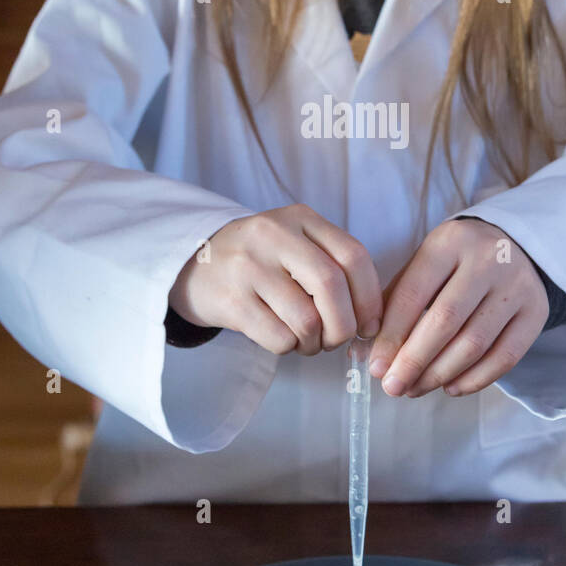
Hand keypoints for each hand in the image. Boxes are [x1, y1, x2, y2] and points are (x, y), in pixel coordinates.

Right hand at [168, 204, 382, 356]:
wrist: (195, 265)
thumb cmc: (260, 261)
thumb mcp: (295, 243)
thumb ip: (332, 265)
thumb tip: (371, 320)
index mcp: (300, 218)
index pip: (353, 256)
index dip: (370, 297)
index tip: (370, 324)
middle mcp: (274, 235)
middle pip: (332, 286)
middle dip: (344, 325)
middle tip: (338, 339)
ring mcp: (249, 266)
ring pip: (306, 319)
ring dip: (316, 343)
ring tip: (308, 340)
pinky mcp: (231, 300)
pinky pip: (279, 338)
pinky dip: (290, 348)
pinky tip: (283, 338)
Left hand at [369, 217, 547, 396]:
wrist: (514, 246)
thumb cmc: (457, 262)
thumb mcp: (425, 265)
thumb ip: (395, 303)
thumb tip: (367, 354)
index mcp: (450, 242)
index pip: (414, 293)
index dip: (392, 335)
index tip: (376, 367)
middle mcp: (487, 260)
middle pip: (445, 321)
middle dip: (414, 360)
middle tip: (393, 386)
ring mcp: (516, 286)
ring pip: (475, 343)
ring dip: (440, 374)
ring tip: (416, 388)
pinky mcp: (536, 311)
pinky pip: (505, 356)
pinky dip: (475, 379)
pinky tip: (451, 387)